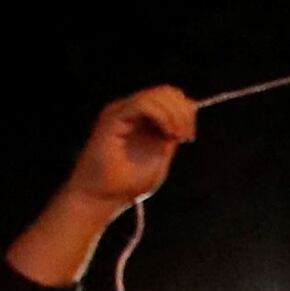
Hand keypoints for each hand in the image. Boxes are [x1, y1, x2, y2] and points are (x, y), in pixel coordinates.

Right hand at [65, 86, 198, 210]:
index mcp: (140, 118)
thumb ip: (171, 135)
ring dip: (175, 114)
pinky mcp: (112, 119)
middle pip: (165, 92)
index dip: (185, 111)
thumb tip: (188, 114)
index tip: (189, 136)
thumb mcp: (160, 156)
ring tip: (177, 137)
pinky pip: (142, 104)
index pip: (168, 97)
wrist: (101, 198)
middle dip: (183, 112)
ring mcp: (119, 113)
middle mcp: (128, 111)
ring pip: (156, 95)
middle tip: (185, 137)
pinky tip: (167, 134)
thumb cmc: (127, 183)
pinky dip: (162, 116)